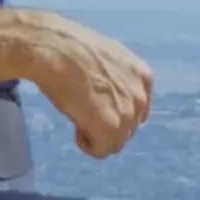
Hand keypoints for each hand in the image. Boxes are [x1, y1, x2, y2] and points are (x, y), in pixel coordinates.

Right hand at [22, 9, 152, 157]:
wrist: (57, 49)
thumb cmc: (71, 48)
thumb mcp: (106, 57)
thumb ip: (115, 78)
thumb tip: (105, 93)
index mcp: (143, 76)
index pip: (138, 111)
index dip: (115, 113)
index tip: (97, 107)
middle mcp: (140, 97)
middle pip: (127, 129)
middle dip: (106, 126)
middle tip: (83, 113)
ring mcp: (127, 114)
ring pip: (115, 143)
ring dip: (97, 136)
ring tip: (78, 118)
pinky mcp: (109, 128)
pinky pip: (101, 151)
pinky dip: (87, 145)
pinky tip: (76, 129)